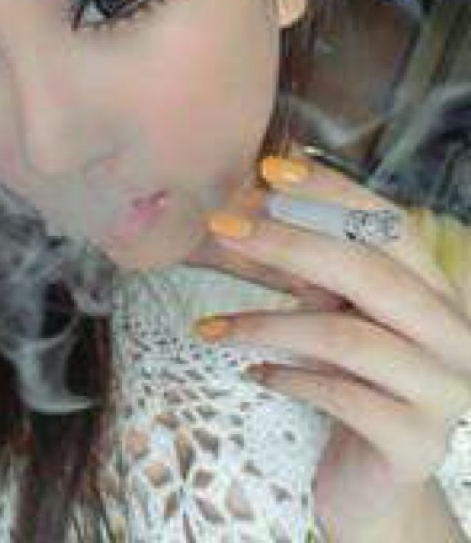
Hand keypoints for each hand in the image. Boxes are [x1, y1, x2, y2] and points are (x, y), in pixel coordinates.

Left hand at [189, 154, 470, 540]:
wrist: (377, 485)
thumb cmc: (352, 387)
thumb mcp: (334, 319)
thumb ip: (311, 274)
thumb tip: (249, 210)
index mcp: (434, 292)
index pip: (388, 223)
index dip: (332, 192)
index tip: (270, 170)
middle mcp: (452, 333)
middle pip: (366, 271)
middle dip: (286, 242)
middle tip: (220, 227)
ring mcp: (442, 390)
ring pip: (345, 336)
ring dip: (265, 323)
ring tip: (209, 328)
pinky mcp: (414, 442)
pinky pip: (341, 396)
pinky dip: (287, 378)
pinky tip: (253, 375)